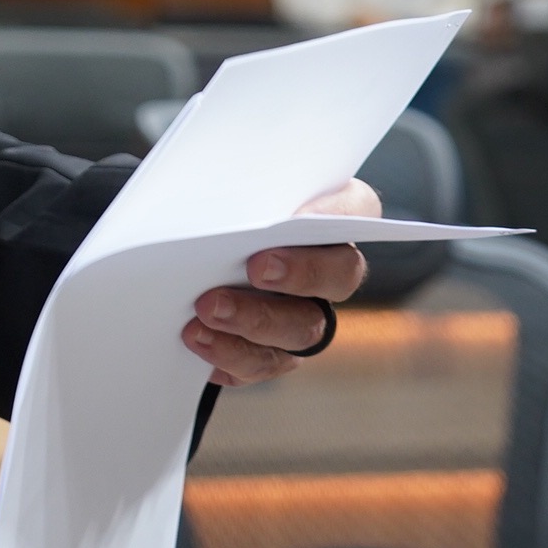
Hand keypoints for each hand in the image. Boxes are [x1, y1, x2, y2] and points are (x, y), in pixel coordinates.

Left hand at [182, 178, 380, 387]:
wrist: (192, 246)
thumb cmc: (223, 206)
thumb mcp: (233, 185)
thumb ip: (246, 188)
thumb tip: (226, 195)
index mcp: (332, 216)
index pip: (354, 210)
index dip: (332, 216)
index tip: (295, 217)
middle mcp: (331, 271)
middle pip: (339, 279)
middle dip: (299, 275)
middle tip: (256, 268)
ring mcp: (307, 315)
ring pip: (301, 330)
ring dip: (254, 322)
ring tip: (207, 311)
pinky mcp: (274, 351)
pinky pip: (262, 362)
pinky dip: (229, 355)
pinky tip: (198, 339)